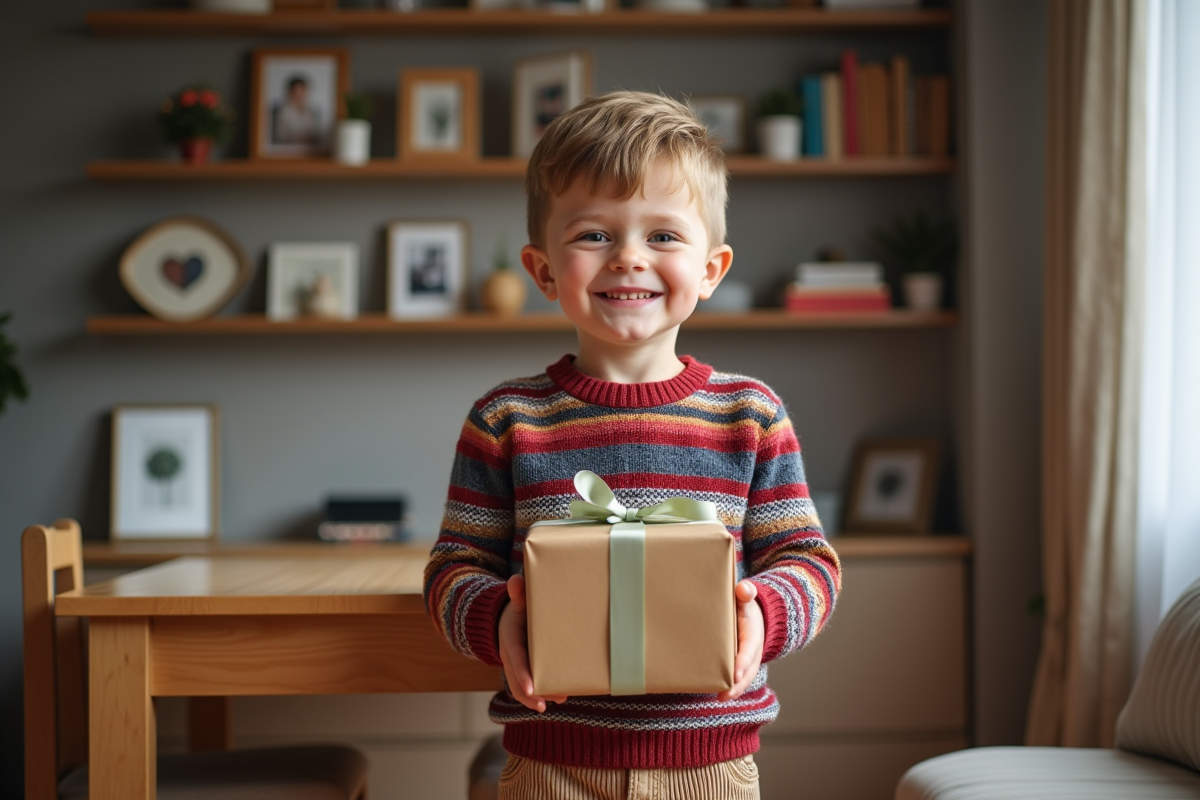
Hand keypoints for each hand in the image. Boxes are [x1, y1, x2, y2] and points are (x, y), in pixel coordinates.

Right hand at [498, 574, 567, 712]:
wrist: (507, 617)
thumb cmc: (518, 608)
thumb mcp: (517, 600)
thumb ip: (518, 592)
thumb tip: (515, 581)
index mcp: (510, 640)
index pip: (515, 660)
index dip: (522, 675)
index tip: (532, 689)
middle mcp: (511, 657)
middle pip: (516, 681)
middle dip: (531, 694)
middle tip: (547, 703)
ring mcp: (517, 666)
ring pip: (522, 688)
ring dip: (538, 697)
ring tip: (559, 700)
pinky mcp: (526, 670)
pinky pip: (529, 686)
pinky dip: (541, 694)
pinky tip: (559, 697)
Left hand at [717, 580, 763, 701]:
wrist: (755, 614)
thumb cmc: (743, 605)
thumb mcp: (746, 597)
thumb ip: (746, 592)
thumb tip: (743, 589)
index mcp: (753, 633)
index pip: (749, 648)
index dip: (743, 661)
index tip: (736, 673)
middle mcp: (753, 650)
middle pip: (748, 670)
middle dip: (739, 683)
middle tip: (726, 694)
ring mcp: (748, 660)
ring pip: (744, 678)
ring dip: (735, 689)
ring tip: (721, 698)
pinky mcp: (739, 664)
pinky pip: (737, 678)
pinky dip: (730, 687)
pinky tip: (717, 694)